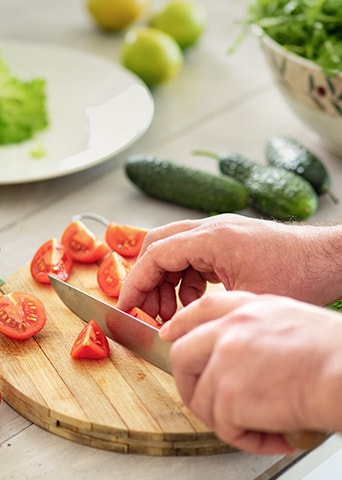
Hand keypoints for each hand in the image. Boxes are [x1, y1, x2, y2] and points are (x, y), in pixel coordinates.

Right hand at [118, 214, 341, 319]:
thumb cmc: (298, 275)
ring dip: (165, 281)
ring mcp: (219, 233)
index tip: (125, 307)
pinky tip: (192, 301)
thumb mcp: (244, 299)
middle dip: (146, 280)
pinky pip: (192, 257)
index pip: (156, 254)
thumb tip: (170, 327)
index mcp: (212, 237)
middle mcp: (211, 229)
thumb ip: (201, 309)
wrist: (327, 260)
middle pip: (158, 246)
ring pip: (174, 251)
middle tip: (146, 312)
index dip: (135, 282)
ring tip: (168, 313)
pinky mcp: (227, 242)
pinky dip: (184, 280)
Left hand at [160, 291, 341, 453]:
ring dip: (226, 419)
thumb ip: (252, 327)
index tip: (170, 336)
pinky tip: (273, 434)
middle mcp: (229, 330)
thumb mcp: (286, 318)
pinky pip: (224, 426)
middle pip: (182, 355)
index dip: (180, 325)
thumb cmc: (331, 349)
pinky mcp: (230, 395)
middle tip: (209, 401)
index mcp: (245, 309)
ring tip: (259, 425)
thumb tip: (232, 349)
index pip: (199, 311)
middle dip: (189, 383)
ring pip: (201, 398)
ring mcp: (225, 360)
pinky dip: (246, 438)